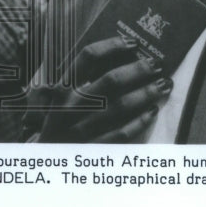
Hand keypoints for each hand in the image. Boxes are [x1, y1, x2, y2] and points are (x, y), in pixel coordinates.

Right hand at [31, 36, 170, 142]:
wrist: (44, 163)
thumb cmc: (56, 125)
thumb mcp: (58, 100)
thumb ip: (77, 83)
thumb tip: (113, 62)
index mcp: (62, 89)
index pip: (87, 57)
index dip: (112, 46)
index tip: (131, 43)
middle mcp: (72, 106)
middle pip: (111, 80)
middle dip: (138, 69)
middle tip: (155, 64)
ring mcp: (83, 128)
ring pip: (122, 105)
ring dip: (146, 93)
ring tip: (162, 85)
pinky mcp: (94, 148)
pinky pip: (123, 133)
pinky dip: (140, 121)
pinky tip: (152, 111)